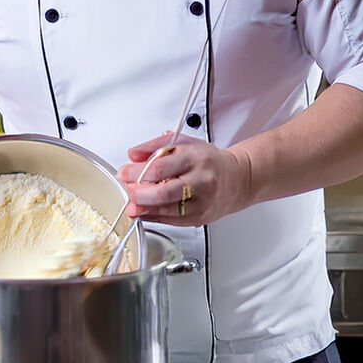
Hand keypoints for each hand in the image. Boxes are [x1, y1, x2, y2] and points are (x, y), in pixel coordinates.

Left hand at [116, 132, 250, 225]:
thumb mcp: (184, 142)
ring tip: (132, 203)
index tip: (124, 172)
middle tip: (127, 190)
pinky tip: (145, 211)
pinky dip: (154, 216)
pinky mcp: (201, 218)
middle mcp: (201, 181)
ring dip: (143, 208)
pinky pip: (172, 220)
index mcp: (196, 158)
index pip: (160, 167)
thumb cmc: (209, 160)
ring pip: (166, 210)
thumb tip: (133, 154)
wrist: (237, 178)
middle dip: (138, 193)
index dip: (137, 172)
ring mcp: (202, 202)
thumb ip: (156, 146)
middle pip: (163, 192)